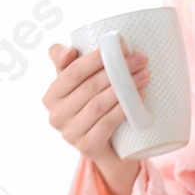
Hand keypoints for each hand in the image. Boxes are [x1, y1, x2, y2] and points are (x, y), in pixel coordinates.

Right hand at [45, 42, 147, 194]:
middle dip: (117, 70)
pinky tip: (139, 98)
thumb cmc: (91, 105)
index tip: (123, 47)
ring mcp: (70, 134)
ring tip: (144, 75)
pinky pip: (107, 123)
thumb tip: (68, 50)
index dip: (97, 58)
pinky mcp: (87, 147)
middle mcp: (55, 116)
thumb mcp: (77, 83)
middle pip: (89, 87)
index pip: (72, 72)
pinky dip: (124, 109)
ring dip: (124, 88)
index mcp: (50, 96)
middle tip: (140, 60)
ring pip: (98, 105)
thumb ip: (67, 61)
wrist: (107, 148)